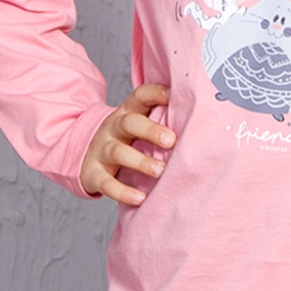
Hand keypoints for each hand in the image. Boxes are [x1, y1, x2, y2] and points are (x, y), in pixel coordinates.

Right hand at [80, 83, 176, 204]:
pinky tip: (140, 197)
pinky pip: (107, 183)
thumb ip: (162, 121)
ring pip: (119, 152)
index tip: (173, 95)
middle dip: (150, 130)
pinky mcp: (94, 174)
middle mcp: (113, 128)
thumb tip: (204, 120)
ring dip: (141, 162)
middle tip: (172, 141)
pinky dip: (123, 192)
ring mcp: (102, 150)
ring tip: (160, 172)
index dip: (155, 93)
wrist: (85, 158)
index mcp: (128, 113)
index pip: (140, 96)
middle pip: (130, 123)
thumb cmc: (126, 141)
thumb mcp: (138, 126)